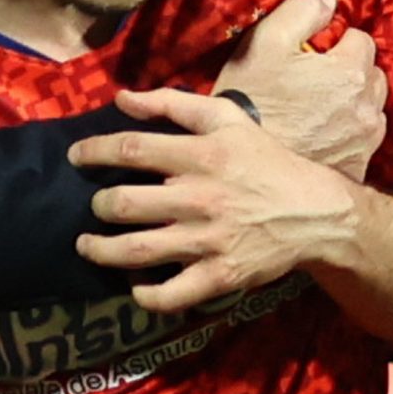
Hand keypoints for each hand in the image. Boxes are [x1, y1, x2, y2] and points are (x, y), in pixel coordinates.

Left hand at [72, 89, 359, 312]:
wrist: (315, 211)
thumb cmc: (266, 160)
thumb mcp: (228, 119)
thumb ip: (173, 103)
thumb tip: (122, 99)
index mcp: (201, 155)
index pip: (132, 149)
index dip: (94, 152)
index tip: (76, 157)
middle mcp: (199, 197)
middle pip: (124, 203)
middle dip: (98, 205)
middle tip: (96, 206)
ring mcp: (208, 240)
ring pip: (136, 251)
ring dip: (101, 251)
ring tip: (88, 246)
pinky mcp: (220, 275)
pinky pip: (171, 294)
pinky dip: (146, 295)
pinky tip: (135, 286)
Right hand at [216, 0, 386, 181]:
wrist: (243, 168)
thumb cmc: (251, 100)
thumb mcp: (265, 42)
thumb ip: (301, 11)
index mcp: (351, 72)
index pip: (360, 39)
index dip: (335, 43)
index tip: (311, 55)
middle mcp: (367, 106)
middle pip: (371, 74)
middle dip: (349, 72)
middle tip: (313, 81)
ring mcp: (364, 140)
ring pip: (371, 107)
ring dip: (352, 103)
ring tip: (317, 109)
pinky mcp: (357, 166)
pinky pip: (364, 140)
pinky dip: (349, 134)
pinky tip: (321, 136)